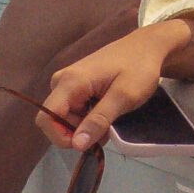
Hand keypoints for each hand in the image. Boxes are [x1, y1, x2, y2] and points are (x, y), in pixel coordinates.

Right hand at [43, 22, 186, 151]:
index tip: (86, 143)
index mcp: (70, 82)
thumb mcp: (124, 97)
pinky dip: (88, 118)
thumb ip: (99, 120)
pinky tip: (107, 113)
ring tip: (111, 120)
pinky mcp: (77, 86)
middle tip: (106, 132)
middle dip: (78, 132)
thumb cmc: (139, 68)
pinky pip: (74, 110)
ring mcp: (68, 83)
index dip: (60, 137)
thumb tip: (76, 145)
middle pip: (56, 120)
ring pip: (66, 117)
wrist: (148, 47)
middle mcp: (62, 81)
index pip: (46, 118)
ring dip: (86, 126)